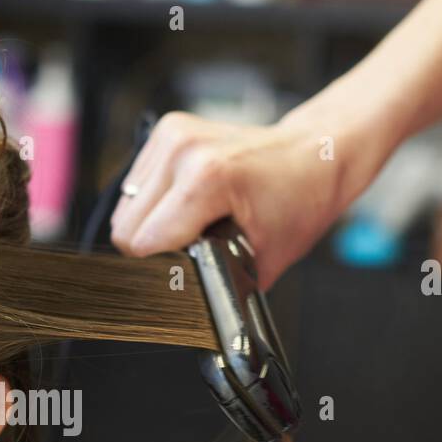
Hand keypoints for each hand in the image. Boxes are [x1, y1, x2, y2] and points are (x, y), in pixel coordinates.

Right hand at [108, 109, 374, 289]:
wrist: (316, 153)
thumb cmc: (301, 200)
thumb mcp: (264, 261)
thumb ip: (217, 287)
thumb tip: (184, 311)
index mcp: (207, 179)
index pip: (141, 244)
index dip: (160, 268)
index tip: (180, 272)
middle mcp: (184, 150)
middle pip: (125, 226)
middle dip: (153, 248)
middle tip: (191, 247)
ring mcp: (174, 135)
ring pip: (125, 205)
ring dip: (149, 223)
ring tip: (191, 222)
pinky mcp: (168, 130)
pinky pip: (135, 184)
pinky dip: (153, 202)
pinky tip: (185, 202)